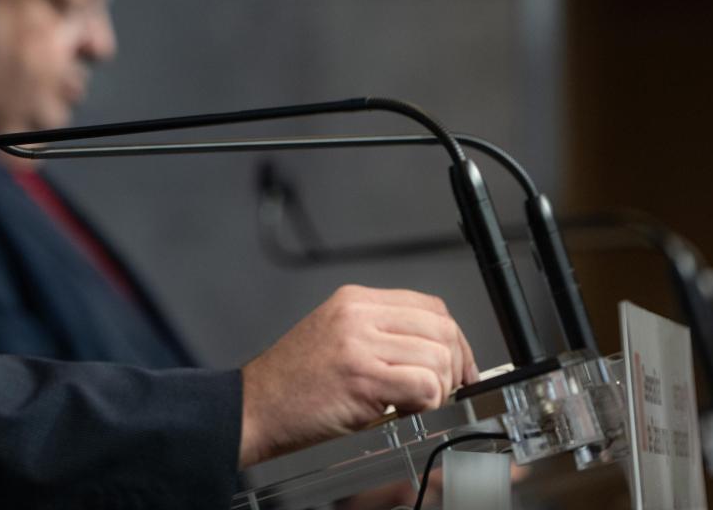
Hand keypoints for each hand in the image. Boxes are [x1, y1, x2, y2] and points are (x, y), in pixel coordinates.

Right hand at [238, 286, 477, 466]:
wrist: (254, 408)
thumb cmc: (294, 384)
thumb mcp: (337, 338)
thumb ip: (380, 334)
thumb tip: (435, 353)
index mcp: (354, 300)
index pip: (430, 307)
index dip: (454, 339)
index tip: (457, 367)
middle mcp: (357, 314)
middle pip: (440, 329)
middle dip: (454, 366)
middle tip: (442, 392)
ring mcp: (359, 343)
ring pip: (437, 357)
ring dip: (438, 389)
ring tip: (412, 404)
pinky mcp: (361, 377)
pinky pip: (423, 385)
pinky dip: (426, 403)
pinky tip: (402, 411)